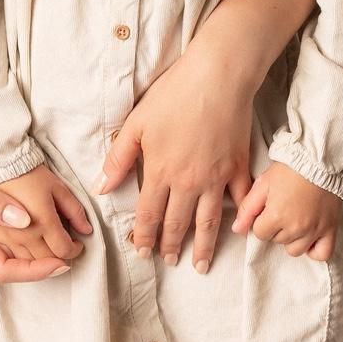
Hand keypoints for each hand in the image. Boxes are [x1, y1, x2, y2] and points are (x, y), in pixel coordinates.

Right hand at [0, 142, 76, 282]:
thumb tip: (24, 220)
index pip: (5, 270)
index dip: (35, 271)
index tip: (63, 263)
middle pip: (9, 268)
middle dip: (41, 264)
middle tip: (73, 253)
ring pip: (6, 257)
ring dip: (34, 254)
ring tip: (64, 243)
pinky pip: (1, 244)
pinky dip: (23, 241)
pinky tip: (41, 229)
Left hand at [95, 45, 254, 272]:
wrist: (217, 76)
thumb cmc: (174, 94)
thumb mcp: (137, 123)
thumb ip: (119, 158)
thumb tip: (102, 188)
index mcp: (161, 172)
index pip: (149, 215)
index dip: (144, 236)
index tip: (142, 252)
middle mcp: (188, 183)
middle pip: (177, 223)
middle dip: (171, 245)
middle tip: (169, 260)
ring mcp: (216, 178)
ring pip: (208, 222)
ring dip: (203, 246)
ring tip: (199, 264)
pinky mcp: (237, 167)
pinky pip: (239, 200)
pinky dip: (240, 217)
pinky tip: (238, 229)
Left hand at [232, 163, 339, 259]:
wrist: (318, 159)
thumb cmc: (290, 169)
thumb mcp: (263, 183)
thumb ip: (247, 208)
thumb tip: (236, 229)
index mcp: (277, 216)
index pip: (260, 233)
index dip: (261, 220)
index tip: (268, 207)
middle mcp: (295, 228)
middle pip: (277, 241)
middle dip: (276, 227)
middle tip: (283, 208)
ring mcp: (314, 230)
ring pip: (295, 250)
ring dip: (292, 238)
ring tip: (295, 219)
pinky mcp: (330, 229)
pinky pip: (322, 254)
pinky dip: (314, 250)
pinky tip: (309, 237)